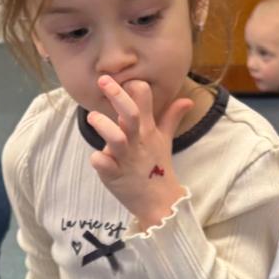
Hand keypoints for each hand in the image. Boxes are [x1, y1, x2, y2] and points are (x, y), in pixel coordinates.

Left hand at [85, 77, 193, 229]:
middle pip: (130, 114)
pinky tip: (96, 159)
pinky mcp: (115, 176)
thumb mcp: (165, 140)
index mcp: (147, 129)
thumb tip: (187, 100)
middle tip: (103, 80)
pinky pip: (104, 165)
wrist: (159, 202)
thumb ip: (171, 117)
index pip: (144, 100)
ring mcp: (126, 158)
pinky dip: (99, 160)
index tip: (121, 77)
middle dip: (117, 96)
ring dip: (104, 127)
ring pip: (116, 138)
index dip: (134, 87)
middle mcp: (137, 141)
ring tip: (92, 117)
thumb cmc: (156, 167)